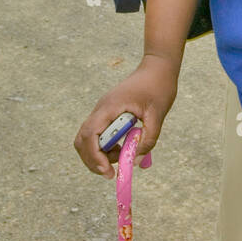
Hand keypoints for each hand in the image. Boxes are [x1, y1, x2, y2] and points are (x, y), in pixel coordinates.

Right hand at [73, 54, 178, 178]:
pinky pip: (97, 133)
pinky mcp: (107, 112)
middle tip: (110, 172)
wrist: (158, 67)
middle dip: (92, 160)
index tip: (108, 172)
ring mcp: (102, 110)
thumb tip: (134, 161)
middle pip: (82, 140)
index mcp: (110, 107)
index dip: (94, 157)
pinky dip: (104, 146)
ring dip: (99, 153)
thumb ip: (148, 139)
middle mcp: (101, 109)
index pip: (90, 136)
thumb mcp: (157, 115)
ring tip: (121, 156)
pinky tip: (122, 148)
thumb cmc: (159, 87)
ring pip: (87, 138)